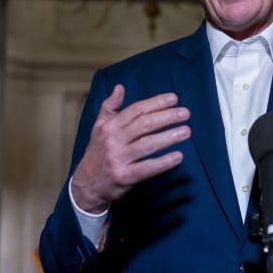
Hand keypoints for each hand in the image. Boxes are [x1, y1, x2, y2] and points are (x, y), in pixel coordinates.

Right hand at [71, 84, 190, 211]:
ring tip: (186, 132)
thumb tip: (119, 87)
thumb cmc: (96, 154)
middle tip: (185, 113)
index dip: (156, 103)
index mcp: (109, 127)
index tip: (174, 99)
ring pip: (147, 144)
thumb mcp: (98, 128)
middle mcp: (113, 141)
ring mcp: (118, 159)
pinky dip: (164, 162)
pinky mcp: (124, 177)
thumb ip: (109, 107)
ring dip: (169, 137)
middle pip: (144, 125)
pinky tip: (178, 156)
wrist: (85, 185)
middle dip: (167, 117)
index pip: (136, 110)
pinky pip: (147, 168)